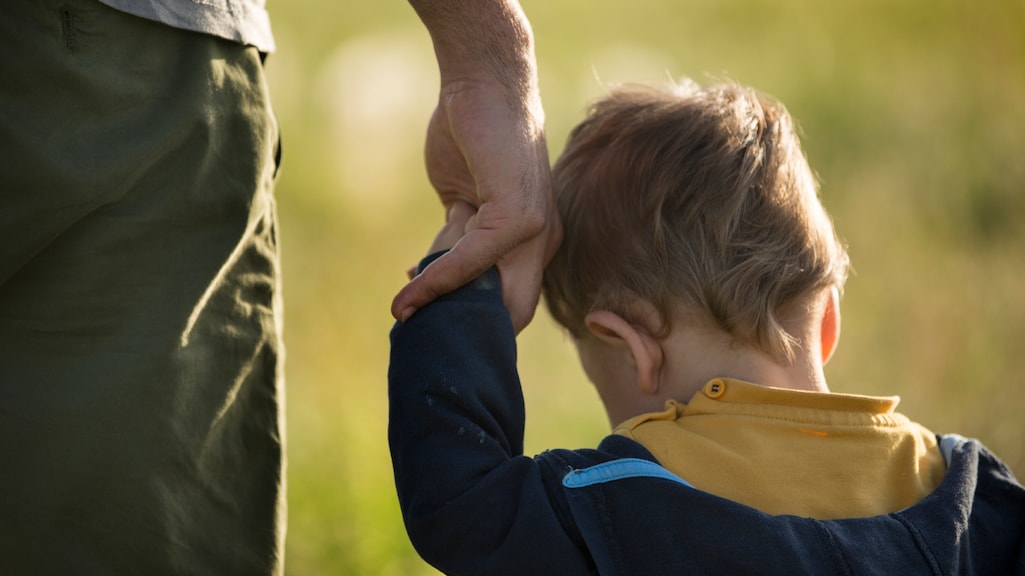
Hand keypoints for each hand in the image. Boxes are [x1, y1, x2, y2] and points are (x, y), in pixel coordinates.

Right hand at [391, 77, 561, 332]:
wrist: (483, 84)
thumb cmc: (472, 137)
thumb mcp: (464, 199)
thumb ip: (458, 238)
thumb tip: (433, 275)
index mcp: (535, 240)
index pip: (515, 302)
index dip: (478, 322)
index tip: (437, 328)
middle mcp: (543, 240)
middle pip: (514, 313)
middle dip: (470, 331)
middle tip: (424, 338)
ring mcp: (535, 230)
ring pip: (490, 294)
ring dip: (444, 310)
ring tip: (405, 319)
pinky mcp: (517, 216)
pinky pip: (469, 261)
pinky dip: (436, 280)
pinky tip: (408, 290)